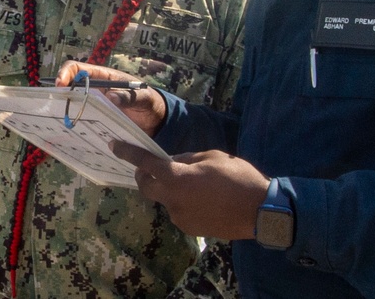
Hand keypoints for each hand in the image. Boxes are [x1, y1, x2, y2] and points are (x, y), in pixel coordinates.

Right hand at [55, 61, 166, 136]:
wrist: (156, 120)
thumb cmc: (149, 102)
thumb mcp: (143, 98)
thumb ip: (130, 97)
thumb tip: (112, 97)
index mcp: (103, 77)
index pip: (77, 68)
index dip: (66, 73)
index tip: (60, 85)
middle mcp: (95, 89)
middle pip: (70, 87)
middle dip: (60, 94)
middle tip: (56, 107)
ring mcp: (95, 105)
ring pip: (73, 104)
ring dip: (65, 111)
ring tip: (62, 121)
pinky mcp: (97, 119)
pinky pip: (82, 120)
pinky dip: (76, 124)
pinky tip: (73, 133)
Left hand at [112, 143, 269, 239]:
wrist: (260, 212)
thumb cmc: (238, 177)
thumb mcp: (212, 157)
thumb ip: (187, 159)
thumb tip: (173, 161)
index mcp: (177, 178)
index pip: (146, 163)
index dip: (128, 153)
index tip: (114, 145)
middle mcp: (173, 199)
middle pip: (146, 187)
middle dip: (144, 176)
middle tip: (152, 167)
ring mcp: (180, 217)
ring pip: (165, 198)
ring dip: (171, 188)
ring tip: (195, 183)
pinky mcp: (189, 228)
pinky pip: (179, 210)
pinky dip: (183, 201)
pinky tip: (203, 198)